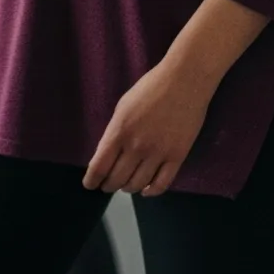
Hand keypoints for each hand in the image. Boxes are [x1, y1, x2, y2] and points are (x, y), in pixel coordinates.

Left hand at [83, 57, 213, 195]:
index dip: (92, 179)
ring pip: (138, 184)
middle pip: (117, 178)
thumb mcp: (123, 107)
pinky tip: (146, 190)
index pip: (100, 165)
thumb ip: (115, 132)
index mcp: (119, 131)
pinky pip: (162, 184)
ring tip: (124, 187)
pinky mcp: (177, 157)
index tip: (90, 185)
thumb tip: (108, 154)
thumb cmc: (150, 88)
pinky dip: (152, 191)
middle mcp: (136, 146)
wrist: (184, 82)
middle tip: (106, 187)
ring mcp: (158, 153)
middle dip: (109, 186)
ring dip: (128, 188)